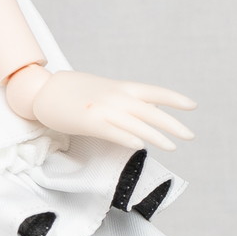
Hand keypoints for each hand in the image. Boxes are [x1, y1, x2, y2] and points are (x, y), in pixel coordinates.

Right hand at [9, 67, 194, 151]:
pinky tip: (140, 145)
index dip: (174, 99)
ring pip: (136, 123)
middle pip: (151, 111)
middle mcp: (116, 97)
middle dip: (172, 124)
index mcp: (120, 88)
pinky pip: (114, 131)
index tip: (193, 106)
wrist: (43, 89)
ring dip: (156, 136)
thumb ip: (121, 100)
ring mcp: (103, 109)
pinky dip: (128, 138)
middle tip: (191, 136)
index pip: (154, 92)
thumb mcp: (102, 91)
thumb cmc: (72, 93)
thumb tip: (141, 112)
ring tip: (173, 147)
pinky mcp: (90, 122)